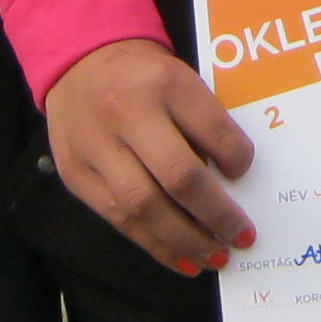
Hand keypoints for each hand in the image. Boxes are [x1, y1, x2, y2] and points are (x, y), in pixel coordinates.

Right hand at [47, 37, 253, 273]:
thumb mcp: (180, 80)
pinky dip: (155, 245)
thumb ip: (205, 122)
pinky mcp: (75, 174)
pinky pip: (118, 219)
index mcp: (163, 82)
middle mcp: (125, 113)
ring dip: (186, 241)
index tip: (244, 174)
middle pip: (178, 177)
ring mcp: (94, 146)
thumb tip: (233, 179)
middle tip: (243, 237)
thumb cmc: (143, 77)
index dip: (237, 159)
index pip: (212, 128)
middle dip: (217, 215)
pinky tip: (182, 259)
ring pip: (144, 207)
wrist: (78, 62)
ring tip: (215, 257)